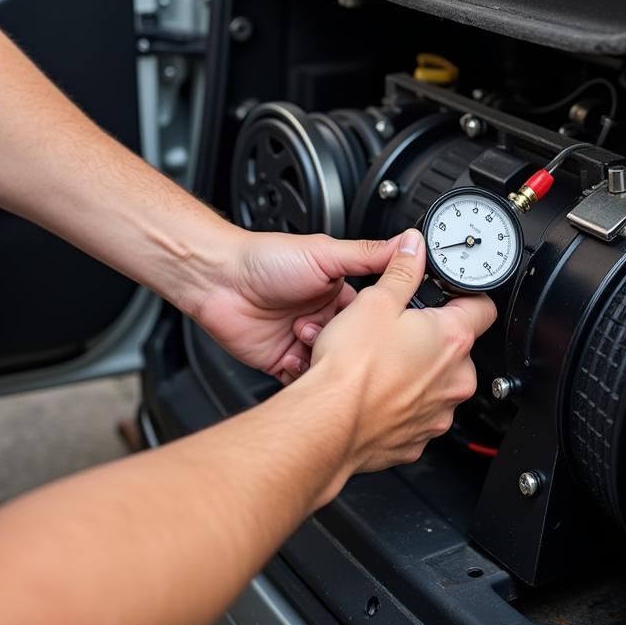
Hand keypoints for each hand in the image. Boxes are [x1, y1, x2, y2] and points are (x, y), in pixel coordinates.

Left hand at [192, 229, 401, 382]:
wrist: (219, 279)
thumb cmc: (266, 259)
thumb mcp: (326, 254)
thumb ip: (367, 255)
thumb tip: (406, 243)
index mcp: (336, 293)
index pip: (369, 316)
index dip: (374, 326)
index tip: (381, 331)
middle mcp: (320, 318)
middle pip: (349, 346)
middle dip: (347, 349)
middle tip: (345, 344)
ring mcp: (300, 341)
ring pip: (327, 367)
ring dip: (324, 361)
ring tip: (314, 346)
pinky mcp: (279, 361)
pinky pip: (300, 381)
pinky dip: (303, 377)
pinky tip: (300, 363)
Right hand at [308, 229, 496, 478]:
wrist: (326, 424)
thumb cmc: (351, 368)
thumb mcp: (376, 301)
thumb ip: (402, 270)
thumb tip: (414, 248)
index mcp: (452, 339)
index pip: (482, 306)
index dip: (463, 294)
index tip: (445, 293)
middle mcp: (455, 380)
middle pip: (455, 347)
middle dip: (429, 336)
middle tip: (397, 329)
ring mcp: (438, 413)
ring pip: (434, 382)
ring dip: (414, 371)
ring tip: (380, 362)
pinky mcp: (417, 440)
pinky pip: (415, 413)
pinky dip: (399, 402)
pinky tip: (374, 392)